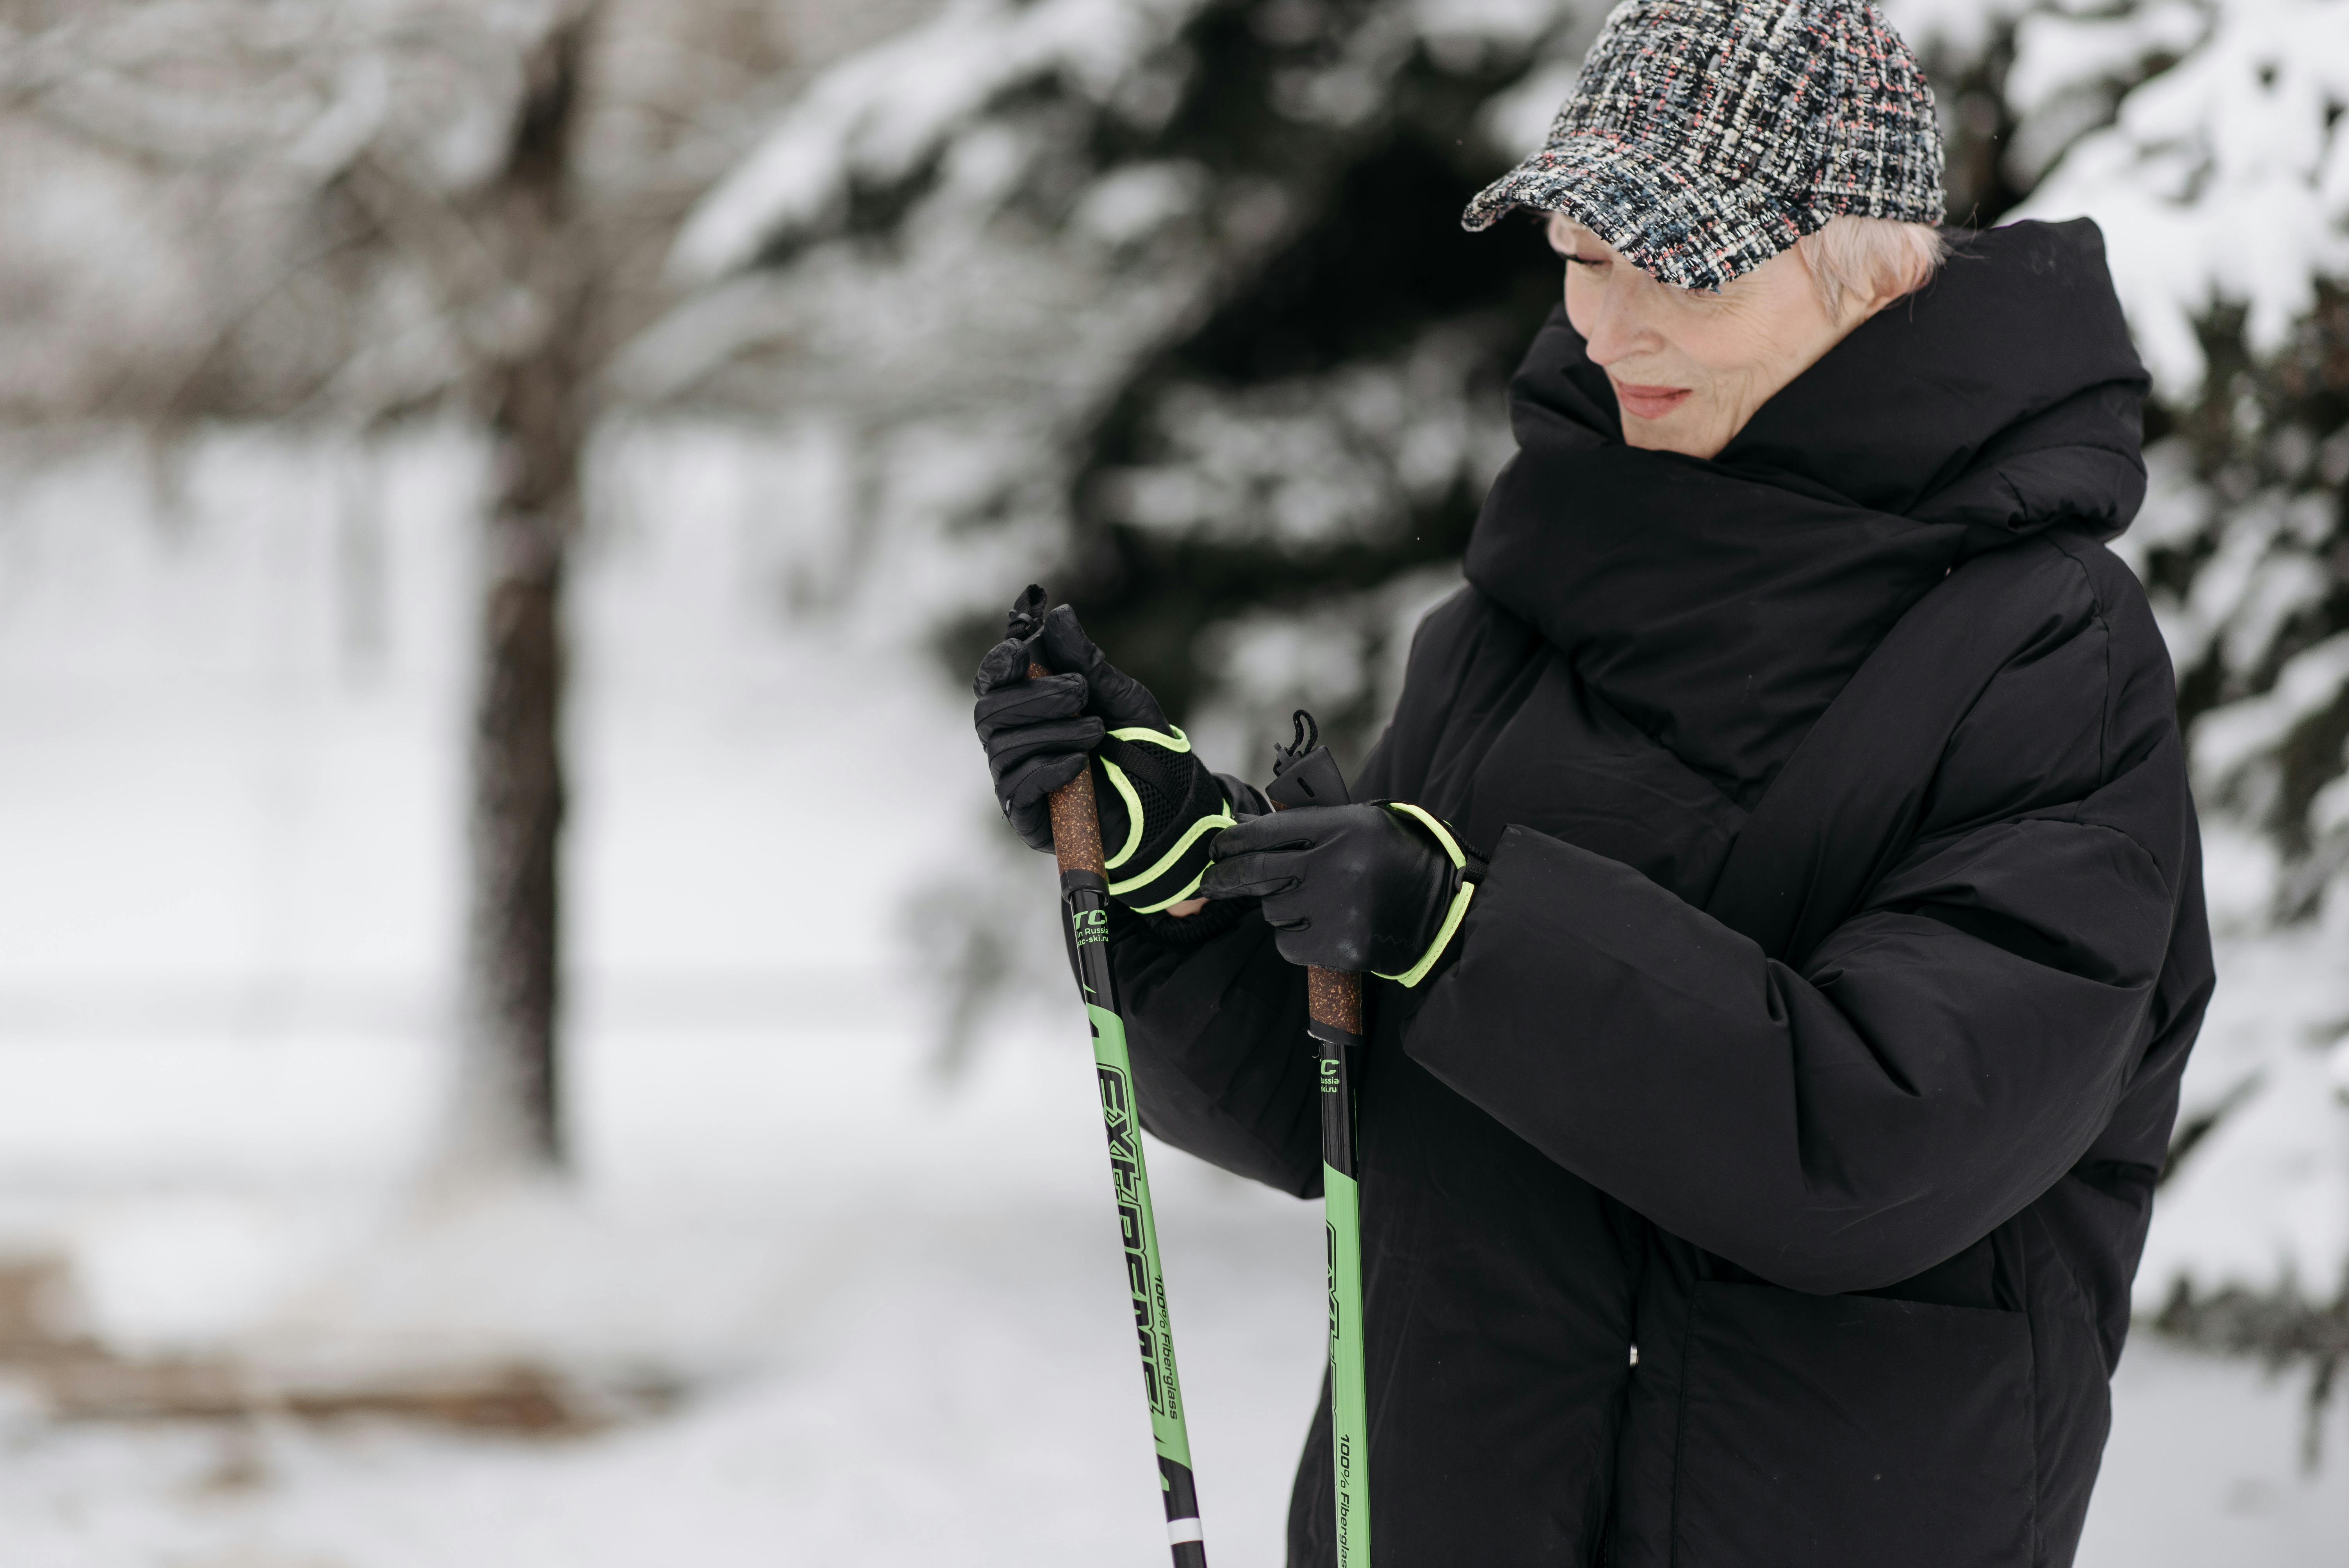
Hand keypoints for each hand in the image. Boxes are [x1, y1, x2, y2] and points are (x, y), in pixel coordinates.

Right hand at [973, 595, 1234, 911]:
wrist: (1166, 801)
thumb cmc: (1139, 744)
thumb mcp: (1119, 695)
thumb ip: (1086, 659)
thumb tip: (1059, 614)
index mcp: (1029, 707)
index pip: (992, 681)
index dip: (997, 664)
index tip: (1018, 653)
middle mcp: (1014, 740)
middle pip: (990, 710)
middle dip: (1034, 696)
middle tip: (1079, 691)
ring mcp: (1016, 778)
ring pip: (1003, 746)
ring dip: (1051, 731)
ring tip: (1096, 731)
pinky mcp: (1026, 814)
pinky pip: (1018, 785)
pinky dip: (1048, 768)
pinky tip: (1080, 764)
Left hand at [1201, 803, 1479, 979]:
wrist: (1440, 905)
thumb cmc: (1390, 858)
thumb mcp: (1356, 825)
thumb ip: (1303, 825)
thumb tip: (1242, 828)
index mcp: (1342, 827)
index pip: (1266, 832)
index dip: (1232, 841)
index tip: (1217, 849)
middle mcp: (1338, 865)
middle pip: (1257, 871)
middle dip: (1224, 877)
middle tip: (1211, 882)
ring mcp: (1339, 908)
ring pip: (1272, 911)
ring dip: (1279, 908)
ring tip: (1311, 903)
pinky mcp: (1341, 946)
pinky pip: (1288, 944)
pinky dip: (1295, 939)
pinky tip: (1320, 927)